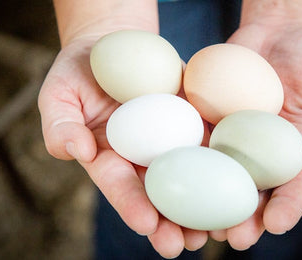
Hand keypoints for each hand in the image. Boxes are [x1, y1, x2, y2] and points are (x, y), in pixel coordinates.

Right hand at [37, 36, 208, 257]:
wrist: (115, 44)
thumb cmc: (79, 72)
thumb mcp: (58, 93)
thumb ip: (60, 124)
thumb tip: (75, 150)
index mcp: (109, 158)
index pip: (119, 186)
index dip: (132, 205)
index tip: (146, 225)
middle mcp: (143, 157)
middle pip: (159, 194)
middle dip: (172, 223)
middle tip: (185, 246)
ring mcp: (173, 140)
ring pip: (191, 178)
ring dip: (205, 206)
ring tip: (218, 231)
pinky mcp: (196, 120)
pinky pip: (214, 142)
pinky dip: (226, 165)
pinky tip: (243, 184)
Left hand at [208, 19, 301, 249]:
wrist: (281, 30)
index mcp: (298, 154)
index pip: (295, 187)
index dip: (287, 207)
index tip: (277, 225)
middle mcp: (263, 154)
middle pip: (253, 192)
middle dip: (244, 218)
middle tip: (234, 238)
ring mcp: (233, 139)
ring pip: (219, 176)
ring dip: (210, 202)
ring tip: (200, 225)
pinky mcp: (209, 121)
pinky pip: (195, 141)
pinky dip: (186, 161)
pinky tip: (174, 178)